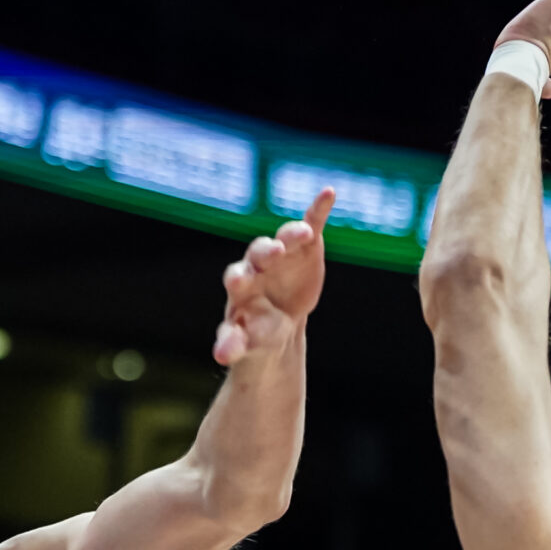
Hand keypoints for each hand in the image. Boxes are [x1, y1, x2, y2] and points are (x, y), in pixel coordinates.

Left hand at [214, 191, 332, 365]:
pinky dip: (319, 209)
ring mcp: (282, 254)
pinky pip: (311, 223)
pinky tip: (329, 193)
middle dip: (265, 252)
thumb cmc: (255, 332)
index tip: (238, 282)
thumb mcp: (247, 342)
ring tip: (303, 234)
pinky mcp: (304, 247)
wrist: (276, 325)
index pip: (237, 278)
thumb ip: (233, 344)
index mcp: (241, 288)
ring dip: (291, 234)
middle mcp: (257, 265)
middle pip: (257, 254)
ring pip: (283, 239)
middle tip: (274, 252)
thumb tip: (221, 356)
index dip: (238, 279)